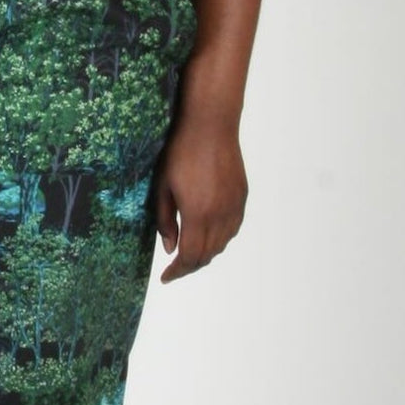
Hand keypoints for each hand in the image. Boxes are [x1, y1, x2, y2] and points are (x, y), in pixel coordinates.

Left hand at [154, 112, 247, 282]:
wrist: (211, 127)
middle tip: (175, 269)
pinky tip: (208, 236)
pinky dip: (220, 240)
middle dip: (189, 266)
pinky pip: (232, 229)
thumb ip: (166, 221)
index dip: (177, 271)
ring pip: (222, 244)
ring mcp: (234, 206)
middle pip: (207, 254)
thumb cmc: (180, 153)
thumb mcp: (163, 188)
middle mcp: (220, 215)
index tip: (166, 277)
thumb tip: (170, 248)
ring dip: (205, 254)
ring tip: (189, 254)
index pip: (190, 256)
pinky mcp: (241, 197)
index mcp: (198, 214)